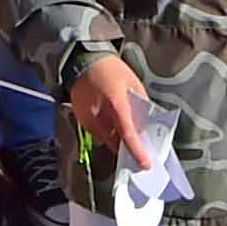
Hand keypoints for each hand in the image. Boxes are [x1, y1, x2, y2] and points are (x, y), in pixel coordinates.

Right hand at [66, 50, 156, 172]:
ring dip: (117, 138)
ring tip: (124, 128)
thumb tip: (145, 124)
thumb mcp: (133, 83)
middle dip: (127, 148)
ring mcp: (88, 119)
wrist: (82, 61)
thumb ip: (140, 105)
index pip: (127, 134)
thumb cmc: (110, 69)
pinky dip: (107, 130)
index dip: (137, 151)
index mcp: (115, 104)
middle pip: (116, 143)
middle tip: (138, 149)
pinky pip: (98, 132)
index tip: (145, 164)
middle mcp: (99, 116)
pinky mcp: (81, 120)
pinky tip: (110, 119)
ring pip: (107, 139)